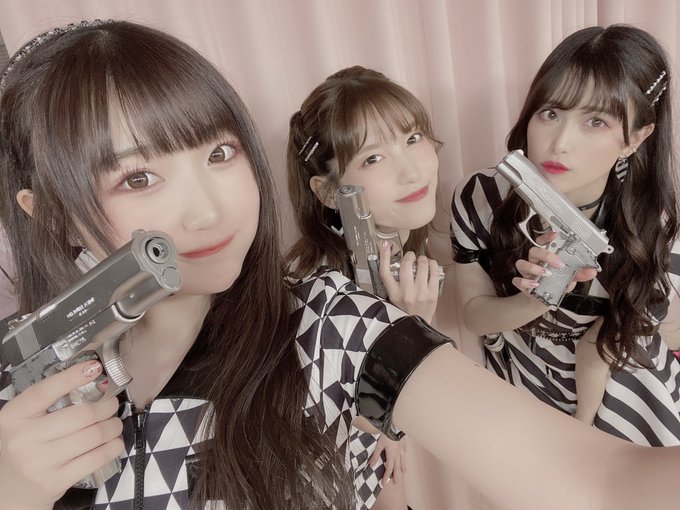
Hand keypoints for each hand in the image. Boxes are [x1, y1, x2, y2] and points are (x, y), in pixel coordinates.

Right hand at [0, 360, 123, 509]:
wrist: (9, 490)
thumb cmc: (24, 447)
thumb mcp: (24, 421)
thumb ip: (48, 402)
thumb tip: (90, 377)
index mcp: (13, 417)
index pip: (45, 391)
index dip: (72, 377)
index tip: (95, 368)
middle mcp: (22, 439)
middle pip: (82, 415)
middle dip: (107, 406)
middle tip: (112, 404)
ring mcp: (38, 463)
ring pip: (94, 435)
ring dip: (113, 426)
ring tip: (114, 424)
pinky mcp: (55, 482)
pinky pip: (97, 457)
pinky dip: (113, 446)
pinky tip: (113, 442)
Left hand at [369, 433, 406, 485]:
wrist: (395, 425)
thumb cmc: (386, 434)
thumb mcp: (379, 445)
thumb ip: (376, 455)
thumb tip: (372, 465)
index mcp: (391, 455)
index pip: (389, 469)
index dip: (386, 476)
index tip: (384, 483)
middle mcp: (398, 453)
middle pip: (397, 467)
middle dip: (396, 475)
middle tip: (397, 482)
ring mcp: (401, 448)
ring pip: (402, 459)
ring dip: (402, 467)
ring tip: (404, 472)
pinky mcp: (403, 442)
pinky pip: (404, 450)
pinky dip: (404, 454)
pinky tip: (404, 455)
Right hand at [379, 242, 439, 322]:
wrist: (417, 326)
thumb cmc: (404, 310)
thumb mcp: (393, 297)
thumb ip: (393, 281)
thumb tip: (392, 260)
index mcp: (393, 294)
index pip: (385, 272)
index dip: (384, 256)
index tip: (386, 246)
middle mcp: (406, 293)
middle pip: (406, 265)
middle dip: (409, 256)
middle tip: (411, 256)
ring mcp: (420, 293)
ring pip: (422, 266)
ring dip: (422, 259)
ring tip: (421, 261)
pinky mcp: (433, 294)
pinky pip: (434, 272)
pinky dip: (432, 264)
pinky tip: (430, 264)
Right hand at [512, 231, 597, 296]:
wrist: (545, 299)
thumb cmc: (556, 284)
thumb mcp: (569, 278)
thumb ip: (579, 274)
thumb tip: (592, 271)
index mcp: (545, 256)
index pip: (542, 241)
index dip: (546, 236)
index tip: (555, 234)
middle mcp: (534, 261)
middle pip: (533, 250)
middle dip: (545, 255)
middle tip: (558, 263)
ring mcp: (526, 272)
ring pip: (522, 263)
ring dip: (534, 267)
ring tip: (547, 274)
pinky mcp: (522, 283)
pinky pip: (517, 280)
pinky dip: (525, 282)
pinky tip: (535, 284)